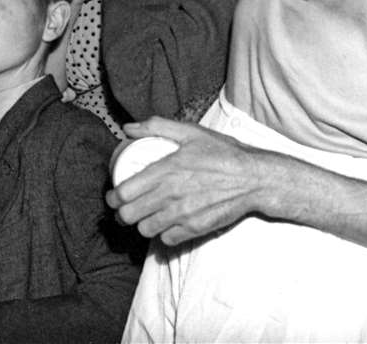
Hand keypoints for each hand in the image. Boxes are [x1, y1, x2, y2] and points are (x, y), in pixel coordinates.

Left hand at [107, 117, 270, 246]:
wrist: (253, 178)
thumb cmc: (223, 152)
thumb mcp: (190, 132)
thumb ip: (157, 126)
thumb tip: (128, 128)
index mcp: (166, 170)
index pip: (124, 192)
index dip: (113, 197)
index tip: (114, 195)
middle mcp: (171, 195)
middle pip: (129, 216)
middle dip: (121, 213)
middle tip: (124, 208)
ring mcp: (183, 215)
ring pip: (145, 230)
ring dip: (141, 224)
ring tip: (145, 215)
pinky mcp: (195, 229)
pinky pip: (167, 240)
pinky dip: (163, 233)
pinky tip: (166, 223)